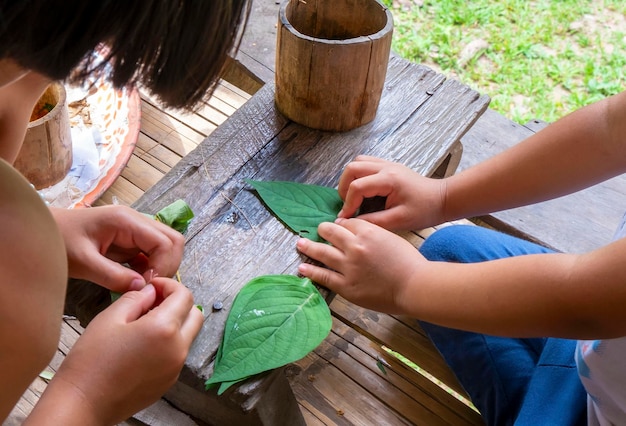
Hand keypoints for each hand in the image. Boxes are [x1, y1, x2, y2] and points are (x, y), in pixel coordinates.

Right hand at [26, 277, 203, 424]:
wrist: (83, 403)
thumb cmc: (91, 360)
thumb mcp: (110, 318)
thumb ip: (136, 298)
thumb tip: (151, 292)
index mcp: (164, 329)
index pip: (184, 296)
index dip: (169, 285)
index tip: (152, 286)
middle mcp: (177, 348)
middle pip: (195, 315)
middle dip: (179, 303)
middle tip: (154, 302)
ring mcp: (176, 367)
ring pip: (188, 335)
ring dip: (175, 323)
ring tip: (145, 323)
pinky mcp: (170, 381)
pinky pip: (178, 354)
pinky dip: (169, 342)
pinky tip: (143, 344)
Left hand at [51, 205, 184, 291]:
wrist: (38, 231)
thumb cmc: (57, 242)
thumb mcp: (83, 262)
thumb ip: (113, 276)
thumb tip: (142, 288)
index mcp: (126, 221)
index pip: (165, 242)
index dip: (163, 266)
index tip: (147, 286)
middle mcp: (135, 221)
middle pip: (173, 240)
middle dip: (168, 265)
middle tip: (150, 286)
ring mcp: (133, 229)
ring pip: (165, 246)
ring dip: (161, 266)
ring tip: (143, 285)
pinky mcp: (128, 240)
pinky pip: (151, 252)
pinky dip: (150, 267)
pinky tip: (136, 280)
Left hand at [296, 218, 422, 313]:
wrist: (414, 286)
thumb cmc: (409, 262)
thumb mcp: (391, 237)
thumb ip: (372, 233)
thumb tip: (356, 231)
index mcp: (367, 232)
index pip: (346, 222)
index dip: (341, 224)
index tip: (338, 227)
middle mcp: (354, 246)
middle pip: (330, 232)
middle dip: (323, 230)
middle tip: (318, 230)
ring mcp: (348, 267)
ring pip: (322, 253)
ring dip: (309, 247)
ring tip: (300, 244)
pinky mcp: (346, 286)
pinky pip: (324, 276)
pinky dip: (311, 271)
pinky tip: (302, 268)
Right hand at [337, 156, 445, 230]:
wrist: (442, 199)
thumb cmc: (424, 211)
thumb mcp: (398, 220)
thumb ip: (372, 221)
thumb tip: (348, 222)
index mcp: (389, 179)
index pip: (357, 187)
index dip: (348, 204)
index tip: (345, 219)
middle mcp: (386, 167)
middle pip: (352, 168)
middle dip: (344, 187)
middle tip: (348, 205)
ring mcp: (387, 163)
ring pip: (358, 162)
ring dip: (350, 179)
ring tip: (354, 197)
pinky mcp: (389, 165)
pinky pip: (366, 163)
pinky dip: (359, 175)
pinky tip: (364, 190)